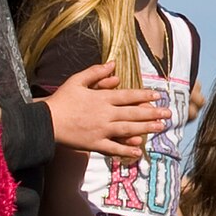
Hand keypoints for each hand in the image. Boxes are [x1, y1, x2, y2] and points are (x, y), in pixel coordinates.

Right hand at [41, 63, 168, 159]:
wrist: (47, 121)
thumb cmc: (61, 99)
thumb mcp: (77, 80)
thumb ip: (96, 72)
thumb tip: (113, 65)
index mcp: (102, 97)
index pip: (129, 95)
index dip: (145, 95)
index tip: (158, 96)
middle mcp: (105, 113)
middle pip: (134, 112)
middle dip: (153, 113)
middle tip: (169, 114)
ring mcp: (101, 130)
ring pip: (129, 129)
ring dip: (146, 128)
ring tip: (161, 128)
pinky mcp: (95, 144)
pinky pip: (114, 148)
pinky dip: (127, 149)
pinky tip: (139, 151)